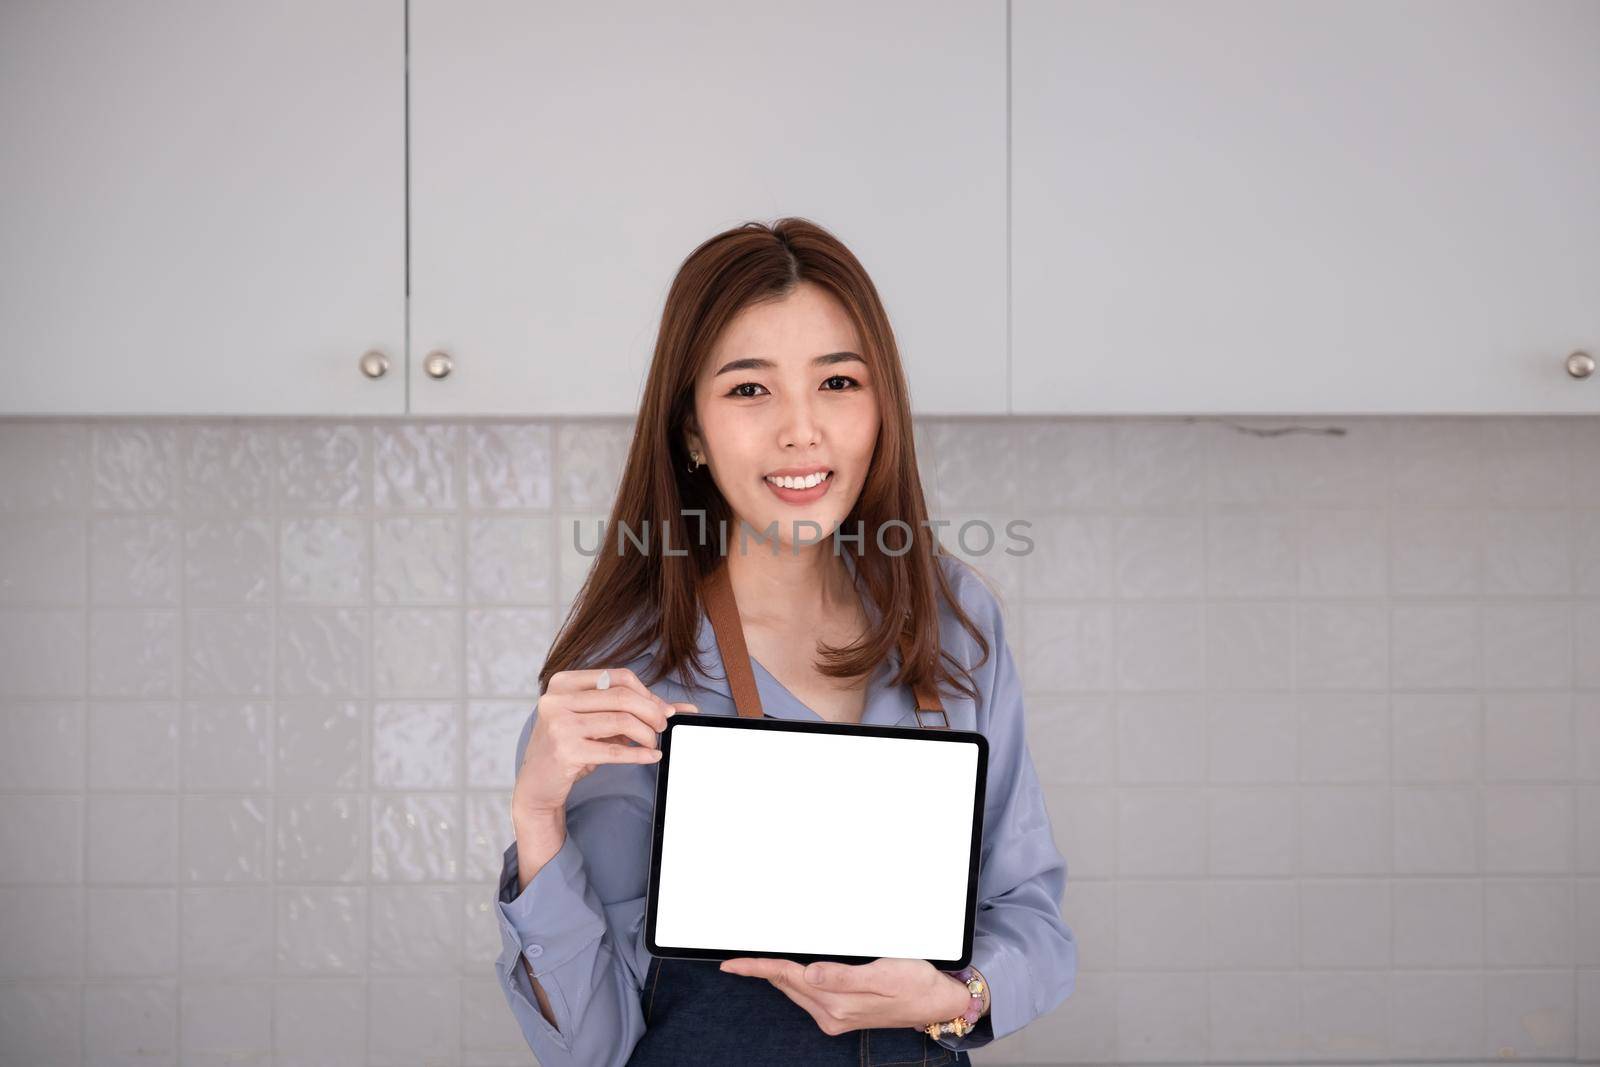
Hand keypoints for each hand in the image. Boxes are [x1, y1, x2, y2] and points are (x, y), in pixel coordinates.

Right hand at [511, 666, 697, 825]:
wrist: (536, 784)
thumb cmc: (569, 746)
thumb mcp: (594, 720)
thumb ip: (630, 710)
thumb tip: (679, 708)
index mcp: (563, 683)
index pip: (617, 677)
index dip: (646, 692)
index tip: (662, 709)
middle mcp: (557, 699)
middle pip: (622, 696)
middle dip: (651, 711)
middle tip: (663, 726)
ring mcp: (559, 725)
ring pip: (621, 721)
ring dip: (647, 734)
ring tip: (654, 743)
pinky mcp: (565, 751)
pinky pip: (614, 750)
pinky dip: (639, 754)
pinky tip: (651, 756)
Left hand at [718, 956, 971, 1036]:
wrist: (937, 1003)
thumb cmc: (915, 984)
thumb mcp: (882, 974)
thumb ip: (842, 976)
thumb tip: (808, 973)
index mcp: (837, 1002)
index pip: (786, 977)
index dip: (757, 967)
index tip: (731, 963)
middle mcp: (832, 1013)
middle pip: (786, 984)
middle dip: (762, 969)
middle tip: (737, 957)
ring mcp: (836, 1017)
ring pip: (795, 990)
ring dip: (776, 975)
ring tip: (756, 961)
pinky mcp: (842, 1015)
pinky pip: (807, 995)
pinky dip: (794, 981)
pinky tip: (791, 970)